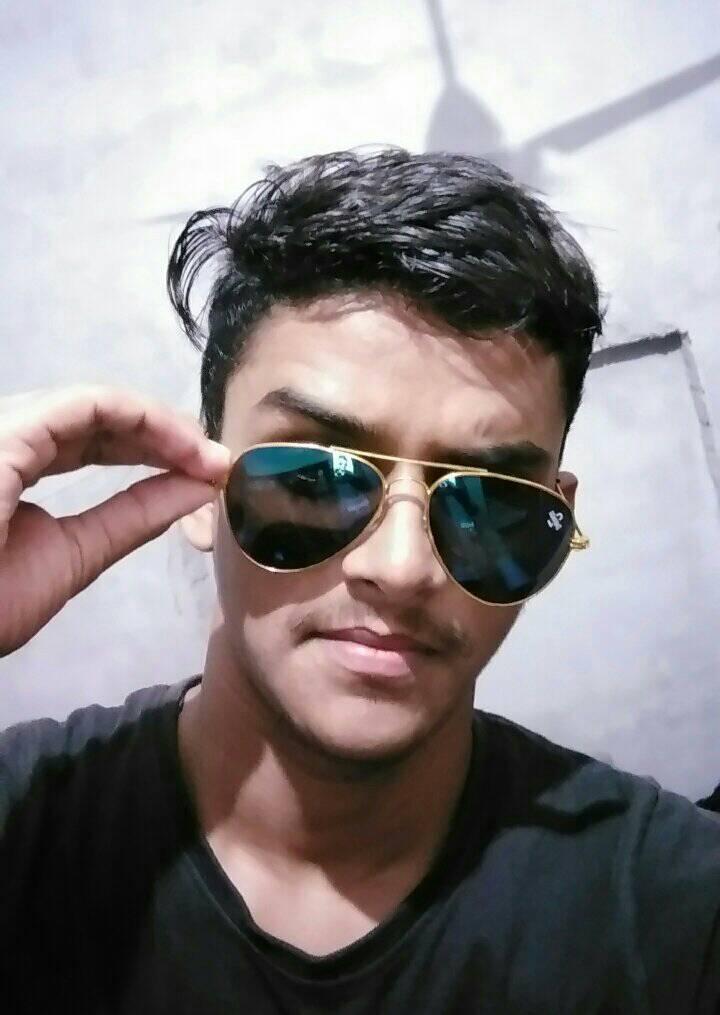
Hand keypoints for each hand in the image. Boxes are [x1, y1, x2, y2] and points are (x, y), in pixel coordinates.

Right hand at [0, 386, 230, 655]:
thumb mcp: (77, 554)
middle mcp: (5, 436)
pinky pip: (84, 405)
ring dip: (161, 425)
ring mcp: (2, 428)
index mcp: (12, 464)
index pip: (88, 438)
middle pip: (97, 417)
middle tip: (216, 458)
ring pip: (96, 403)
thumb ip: (133, 516)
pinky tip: (181, 445)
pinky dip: (142, 420)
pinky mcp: (5, 432)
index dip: (151, 449)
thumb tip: (197, 486)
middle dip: (164, 434)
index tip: (204, 471)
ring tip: (206, 454)